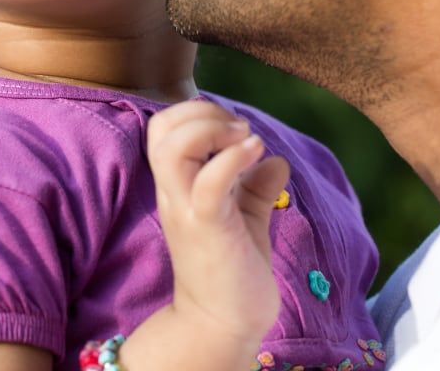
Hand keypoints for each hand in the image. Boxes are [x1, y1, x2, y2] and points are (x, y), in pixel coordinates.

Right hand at [148, 100, 289, 342]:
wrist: (224, 327)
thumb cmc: (232, 270)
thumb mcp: (245, 218)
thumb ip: (255, 187)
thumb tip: (277, 160)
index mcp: (177, 184)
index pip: (164, 126)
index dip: (196, 112)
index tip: (233, 127)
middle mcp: (173, 191)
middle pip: (162, 128)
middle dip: (203, 111)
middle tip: (239, 129)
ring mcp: (186, 209)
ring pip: (174, 148)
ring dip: (213, 130)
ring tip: (246, 139)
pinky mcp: (206, 228)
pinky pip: (208, 183)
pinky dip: (233, 158)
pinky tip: (257, 154)